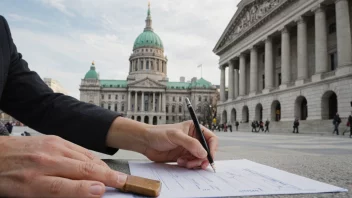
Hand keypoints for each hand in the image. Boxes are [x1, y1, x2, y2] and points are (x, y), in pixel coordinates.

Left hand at [0, 136, 126, 197]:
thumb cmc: (6, 178)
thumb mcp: (24, 195)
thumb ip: (54, 194)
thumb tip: (83, 192)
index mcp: (32, 182)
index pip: (66, 187)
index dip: (87, 190)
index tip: (103, 191)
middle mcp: (44, 162)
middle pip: (82, 170)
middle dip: (106, 176)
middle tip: (121, 181)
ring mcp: (51, 147)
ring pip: (84, 158)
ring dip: (102, 167)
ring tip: (114, 175)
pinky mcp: (55, 138)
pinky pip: (79, 149)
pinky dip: (91, 158)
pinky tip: (98, 164)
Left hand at [143, 121, 217, 169]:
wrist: (146, 142)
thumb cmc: (159, 133)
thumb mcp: (175, 136)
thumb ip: (190, 143)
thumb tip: (204, 153)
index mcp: (194, 129)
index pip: (211, 138)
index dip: (212, 148)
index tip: (209, 156)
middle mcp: (194, 139)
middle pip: (207, 151)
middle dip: (203, 159)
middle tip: (198, 164)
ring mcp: (189, 149)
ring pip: (200, 159)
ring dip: (194, 163)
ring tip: (184, 162)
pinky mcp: (184, 157)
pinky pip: (192, 164)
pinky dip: (188, 165)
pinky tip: (179, 162)